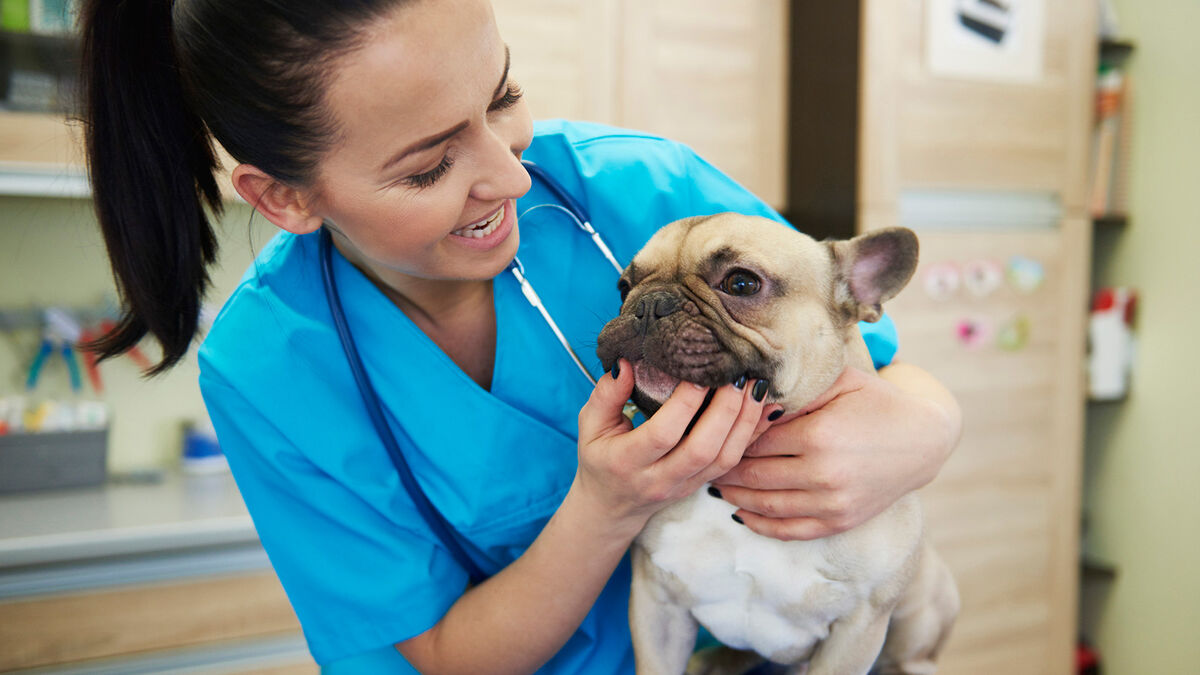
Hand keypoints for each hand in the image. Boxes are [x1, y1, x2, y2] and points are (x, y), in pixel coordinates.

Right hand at [574, 359, 767, 533]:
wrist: (611, 506)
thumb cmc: (601, 458)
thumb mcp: (591, 425)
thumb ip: (606, 394)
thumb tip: (626, 362)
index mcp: (626, 462)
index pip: (663, 433)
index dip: (686, 402)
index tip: (700, 370)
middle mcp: (658, 478)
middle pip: (702, 448)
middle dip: (725, 409)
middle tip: (737, 374)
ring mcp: (683, 486)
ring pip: (724, 458)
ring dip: (745, 420)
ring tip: (755, 385)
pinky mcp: (701, 485)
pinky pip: (733, 463)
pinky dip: (753, 434)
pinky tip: (765, 408)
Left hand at [712, 364, 960, 540]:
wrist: (923, 440)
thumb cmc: (874, 402)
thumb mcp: (837, 382)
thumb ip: (793, 388)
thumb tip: (747, 395)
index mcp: (818, 435)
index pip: (754, 440)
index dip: (730, 436)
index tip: (712, 430)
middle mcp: (823, 474)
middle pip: (753, 474)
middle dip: (724, 468)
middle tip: (703, 459)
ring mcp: (832, 503)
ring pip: (765, 505)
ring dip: (734, 495)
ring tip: (714, 484)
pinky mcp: (840, 522)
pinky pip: (789, 530)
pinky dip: (759, 524)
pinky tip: (740, 513)